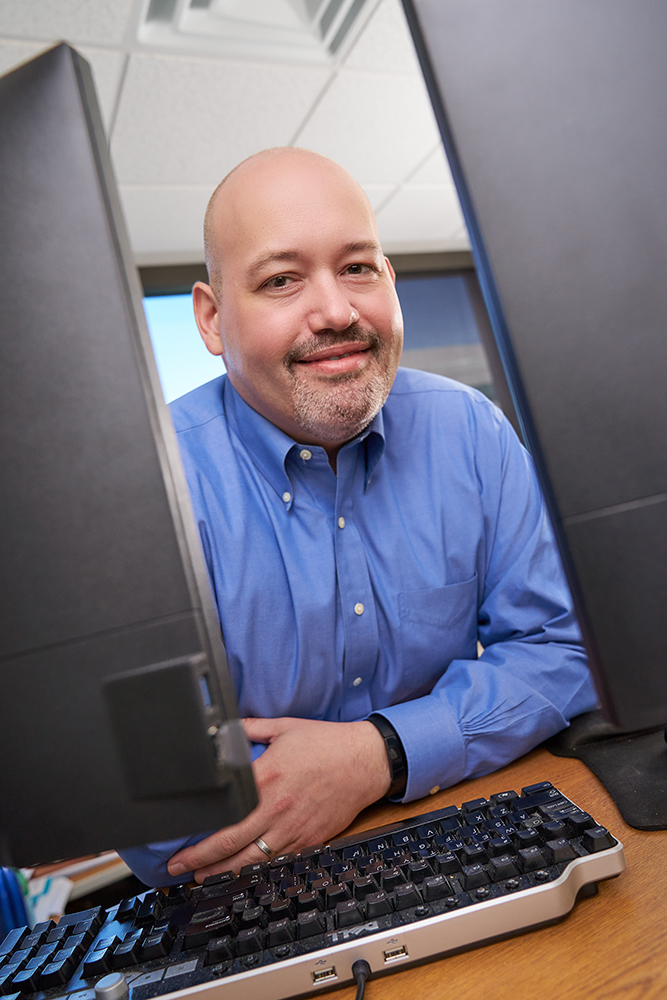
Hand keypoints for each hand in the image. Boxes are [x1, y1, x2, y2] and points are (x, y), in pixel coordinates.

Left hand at [166, 716, 390, 881]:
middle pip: (230, 844)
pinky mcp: (309, 838)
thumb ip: (250, 728)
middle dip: (199, 860)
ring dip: (223, 872)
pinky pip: (277, 860)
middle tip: (177, 868)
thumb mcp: (284, 727)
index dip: (197, 832)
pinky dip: (256, 870)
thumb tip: (225, 729)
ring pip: (251, 860)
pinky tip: (241, 873)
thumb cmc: (326, 743)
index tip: (178, 839)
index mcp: (266, 778)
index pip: (223, 813)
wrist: (365, 761)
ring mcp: (293, 827)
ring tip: (201, 877)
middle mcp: (276, 808)